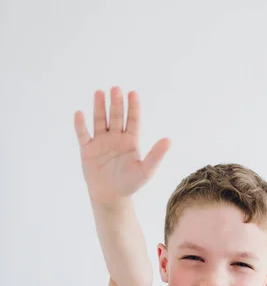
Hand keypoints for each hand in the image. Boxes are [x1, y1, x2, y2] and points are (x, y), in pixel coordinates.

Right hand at [74, 86, 170, 204]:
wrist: (111, 196)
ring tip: (99, 93)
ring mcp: (101, 142)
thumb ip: (156, 155)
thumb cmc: (130, 184)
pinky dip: (80, 125)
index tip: (133, 93)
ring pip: (100, 121)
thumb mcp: (146, 171)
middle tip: (116, 89)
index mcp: (131, 141)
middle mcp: (116, 137)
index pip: (133, 120)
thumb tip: (169, 140)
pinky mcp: (88, 149)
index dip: (133, 107)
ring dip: (99, 107)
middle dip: (116, 103)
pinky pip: (83, 134)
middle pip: (116, 116)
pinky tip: (79, 114)